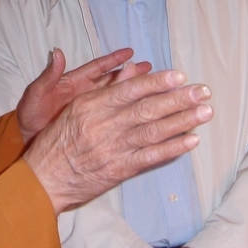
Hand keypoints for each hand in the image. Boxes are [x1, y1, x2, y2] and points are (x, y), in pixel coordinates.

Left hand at [17, 47, 149, 143]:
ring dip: (131, 91)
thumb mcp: (37, 93)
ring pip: (115, 97)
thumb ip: (48, 75)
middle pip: (112, 81)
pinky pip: (110, 116)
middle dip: (130, 73)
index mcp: (74, 82)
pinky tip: (138, 112)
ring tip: (152, 86)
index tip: (130, 52)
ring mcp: (89, 108)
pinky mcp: (91, 123)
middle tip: (150, 69)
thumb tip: (56, 52)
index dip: (113, 59)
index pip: (98, 67)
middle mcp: (85, 93)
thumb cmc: (30, 113)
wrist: (27, 139)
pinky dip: (124, 112)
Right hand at [23, 68, 211, 213]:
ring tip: (204, 112)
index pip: (129, 90)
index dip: (157, 82)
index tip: (180, 75)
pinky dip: (171, 148)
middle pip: (146, 109)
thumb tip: (132, 69)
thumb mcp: (75, 107)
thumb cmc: (58, 140)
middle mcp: (102, 125)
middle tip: (202, 92)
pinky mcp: (118, 170)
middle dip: (178, 99)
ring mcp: (111, 149)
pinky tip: (190, 140)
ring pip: (152, 132)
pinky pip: (149, 157)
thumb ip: (106, 90)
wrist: (43, 178)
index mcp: (90, 105)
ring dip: (182, 121)